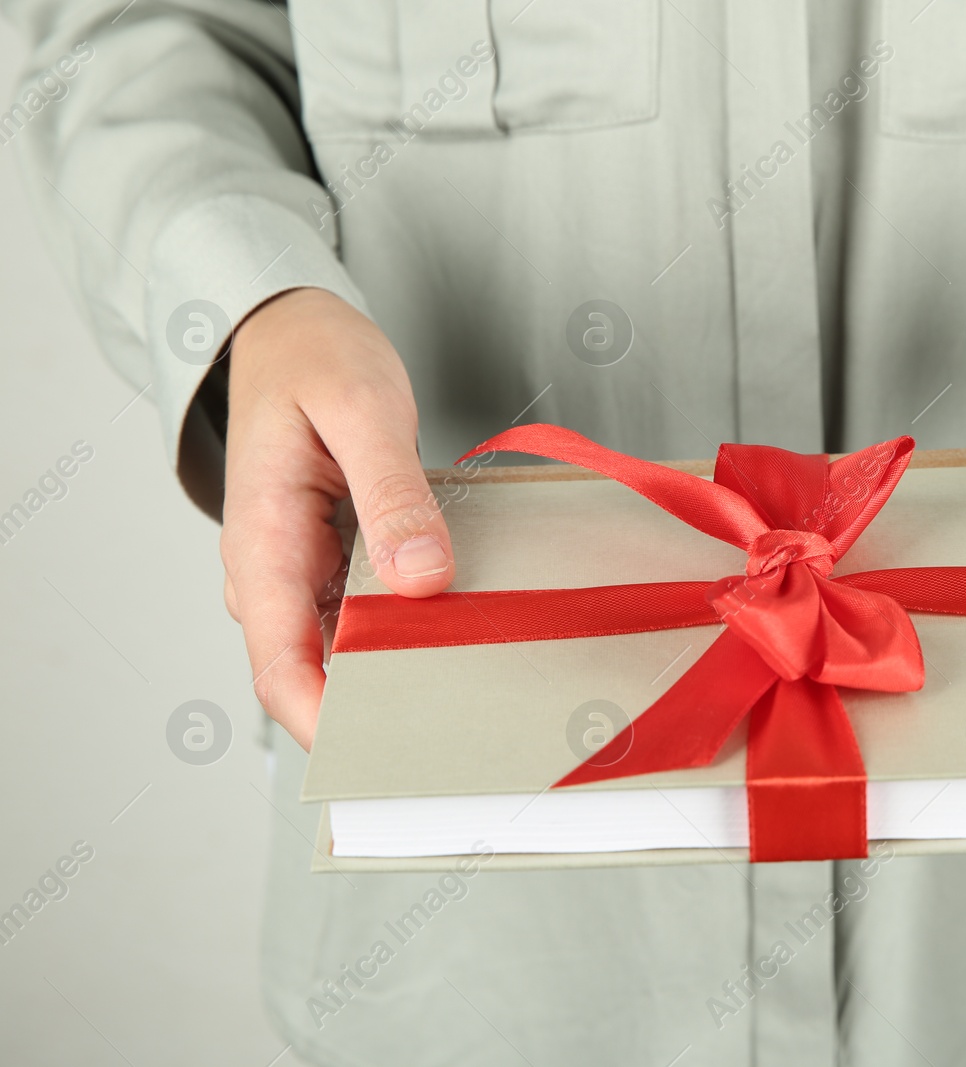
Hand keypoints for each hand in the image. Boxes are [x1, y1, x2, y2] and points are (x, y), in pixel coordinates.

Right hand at [220, 288, 454, 748]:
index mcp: (262, 542)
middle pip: (315, 671)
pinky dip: (404, 626)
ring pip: (343, 648)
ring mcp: (299, 571)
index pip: (279, 666)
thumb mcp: (363, 408)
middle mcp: (271, 572)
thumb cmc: (314, 360)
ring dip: (396, 668)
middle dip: (376, 706)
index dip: (325, 724)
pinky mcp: (329, 561)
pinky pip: (362, 613)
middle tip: (460, 726)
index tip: (384, 756)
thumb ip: (391, 492)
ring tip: (473, 682)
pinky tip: (457, 628)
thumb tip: (420, 579)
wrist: (289, 332)